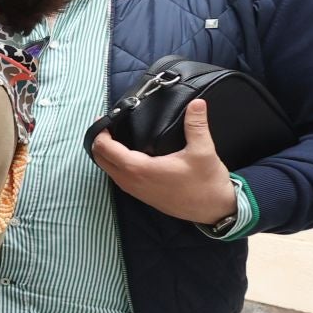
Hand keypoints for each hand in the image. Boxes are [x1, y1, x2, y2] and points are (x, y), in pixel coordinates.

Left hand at [90, 100, 237, 224]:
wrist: (214, 210)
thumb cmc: (207, 183)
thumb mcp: (203, 151)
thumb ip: (196, 125)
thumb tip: (197, 102)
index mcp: (140, 169)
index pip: (105, 149)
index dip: (99, 132)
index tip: (102, 118)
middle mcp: (131, 181)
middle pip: (100, 159)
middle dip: (98, 141)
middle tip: (105, 124)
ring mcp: (134, 190)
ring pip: (107, 169)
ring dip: (105, 153)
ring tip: (113, 136)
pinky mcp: (140, 195)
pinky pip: (117, 177)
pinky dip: (114, 164)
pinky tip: (125, 154)